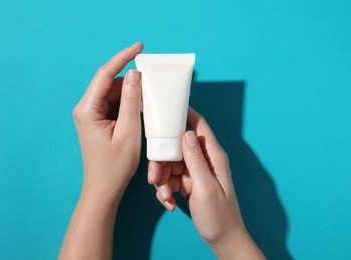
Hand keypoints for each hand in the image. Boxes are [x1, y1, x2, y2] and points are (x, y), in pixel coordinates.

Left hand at [60, 42, 142, 259]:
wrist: (104, 188)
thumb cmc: (115, 166)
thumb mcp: (129, 132)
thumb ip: (131, 101)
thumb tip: (134, 74)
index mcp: (87, 109)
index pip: (105, 74)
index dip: (123, 57)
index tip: (140, 47)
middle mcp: (85, 108)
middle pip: (110, 83)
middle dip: (131, 81)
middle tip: (153, 82)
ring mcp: (91, 114)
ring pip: (113, 93)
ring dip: (131, 94)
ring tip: (148, 102)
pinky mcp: (98, 120)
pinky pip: (114, 104)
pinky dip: (128, 104)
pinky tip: (140, 110)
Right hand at [148, 108, 264, 258]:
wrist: (222, 238)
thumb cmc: (219, 216)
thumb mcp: (205, 187)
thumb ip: (195, 160)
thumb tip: (186, 133)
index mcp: (213, 156)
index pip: (198, 125)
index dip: (183, 115)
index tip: (164, 112)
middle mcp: (204, 160)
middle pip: (176, 147)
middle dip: (162, 161)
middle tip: (154, 178)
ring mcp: (195, 172)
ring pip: (170, 164)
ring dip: (162, 179)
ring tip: (164, 196)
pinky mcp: (188, 182)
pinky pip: (170, 178)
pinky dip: (165, 189)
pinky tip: (169, 202)